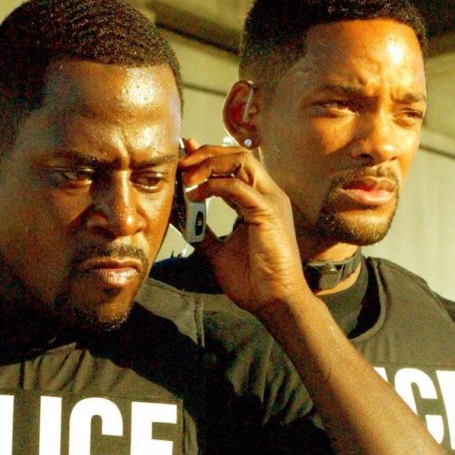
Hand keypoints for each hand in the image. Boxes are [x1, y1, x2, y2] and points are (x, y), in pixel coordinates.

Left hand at [178, 139, 309, 314]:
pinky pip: (237, 186)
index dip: (208, 155)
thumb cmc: (254, 280)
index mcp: (258, 201)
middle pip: (238, 154)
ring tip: (187, 175)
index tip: (184, 154)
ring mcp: (270, 201)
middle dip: (206, 153)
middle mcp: (268, 195)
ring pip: (240, 160)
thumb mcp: (219, 251)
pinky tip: (195, 195)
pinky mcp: (268, 212)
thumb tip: (179, 220)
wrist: (275, 301)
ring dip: (209, 163)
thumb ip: (203, 233)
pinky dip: (212, 185)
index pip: (235, 164)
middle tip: (180, 162)